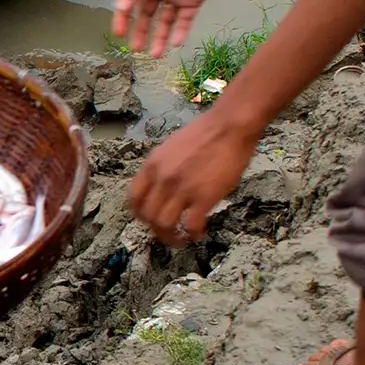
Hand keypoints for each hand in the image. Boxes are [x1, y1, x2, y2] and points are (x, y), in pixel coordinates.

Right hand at [110, 0, 230, 56]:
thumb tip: (120, 7)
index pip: (132, 5)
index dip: (124, 19)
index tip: (119, 34)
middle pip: (148, 17)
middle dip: (142, 33)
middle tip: (136, 49)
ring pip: (166, 22)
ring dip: (160, 37)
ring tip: (156, 54)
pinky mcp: (193, 1)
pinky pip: (184, 20)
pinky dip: (180, 31)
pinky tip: (176, 43)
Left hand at [127, 106, 262, 245]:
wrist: (230, 126)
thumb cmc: (206, 132)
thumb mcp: (172, 147)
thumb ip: (163, 168)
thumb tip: (163, 186)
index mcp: (152, 165)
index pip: (134, 198)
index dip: (140, 214)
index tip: (149, 220)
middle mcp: (162, 179)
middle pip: (147, 216)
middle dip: (155, 230)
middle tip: (167, 233)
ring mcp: (181, 189)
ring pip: (164, 225)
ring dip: (171, 237)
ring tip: (181, 239)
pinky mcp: (203, 197)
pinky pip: (190, 225)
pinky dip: (193, 234)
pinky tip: (199, 232)